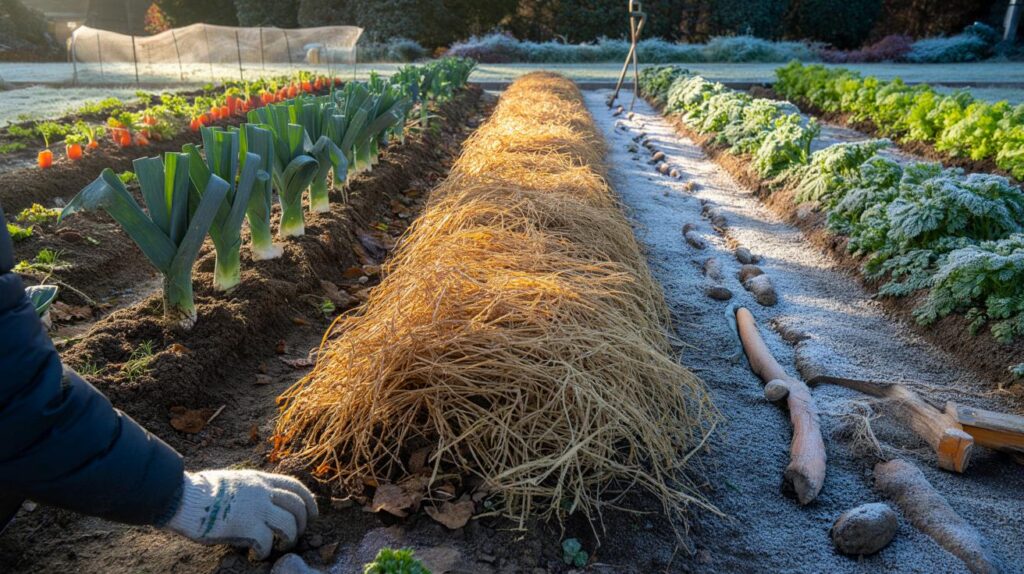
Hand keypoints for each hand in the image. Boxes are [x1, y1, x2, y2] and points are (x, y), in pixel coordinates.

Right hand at [163, 470, 317, 559]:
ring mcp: (256, 507)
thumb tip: (262, 505)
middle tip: (297, 535)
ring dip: (289, 538)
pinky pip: (267, 541)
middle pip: (298, 506)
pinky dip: (266, 551)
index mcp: (259, 479)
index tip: (313, 515)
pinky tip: (257, 555)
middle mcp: (262, 491)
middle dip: (303, 523)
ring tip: (282, 546)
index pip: (295, 487)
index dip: (309, 501)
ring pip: (289, 524)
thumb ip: (252, 491)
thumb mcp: (235, 482)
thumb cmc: (202, 492)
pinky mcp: (245, 524)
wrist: (183, 497)